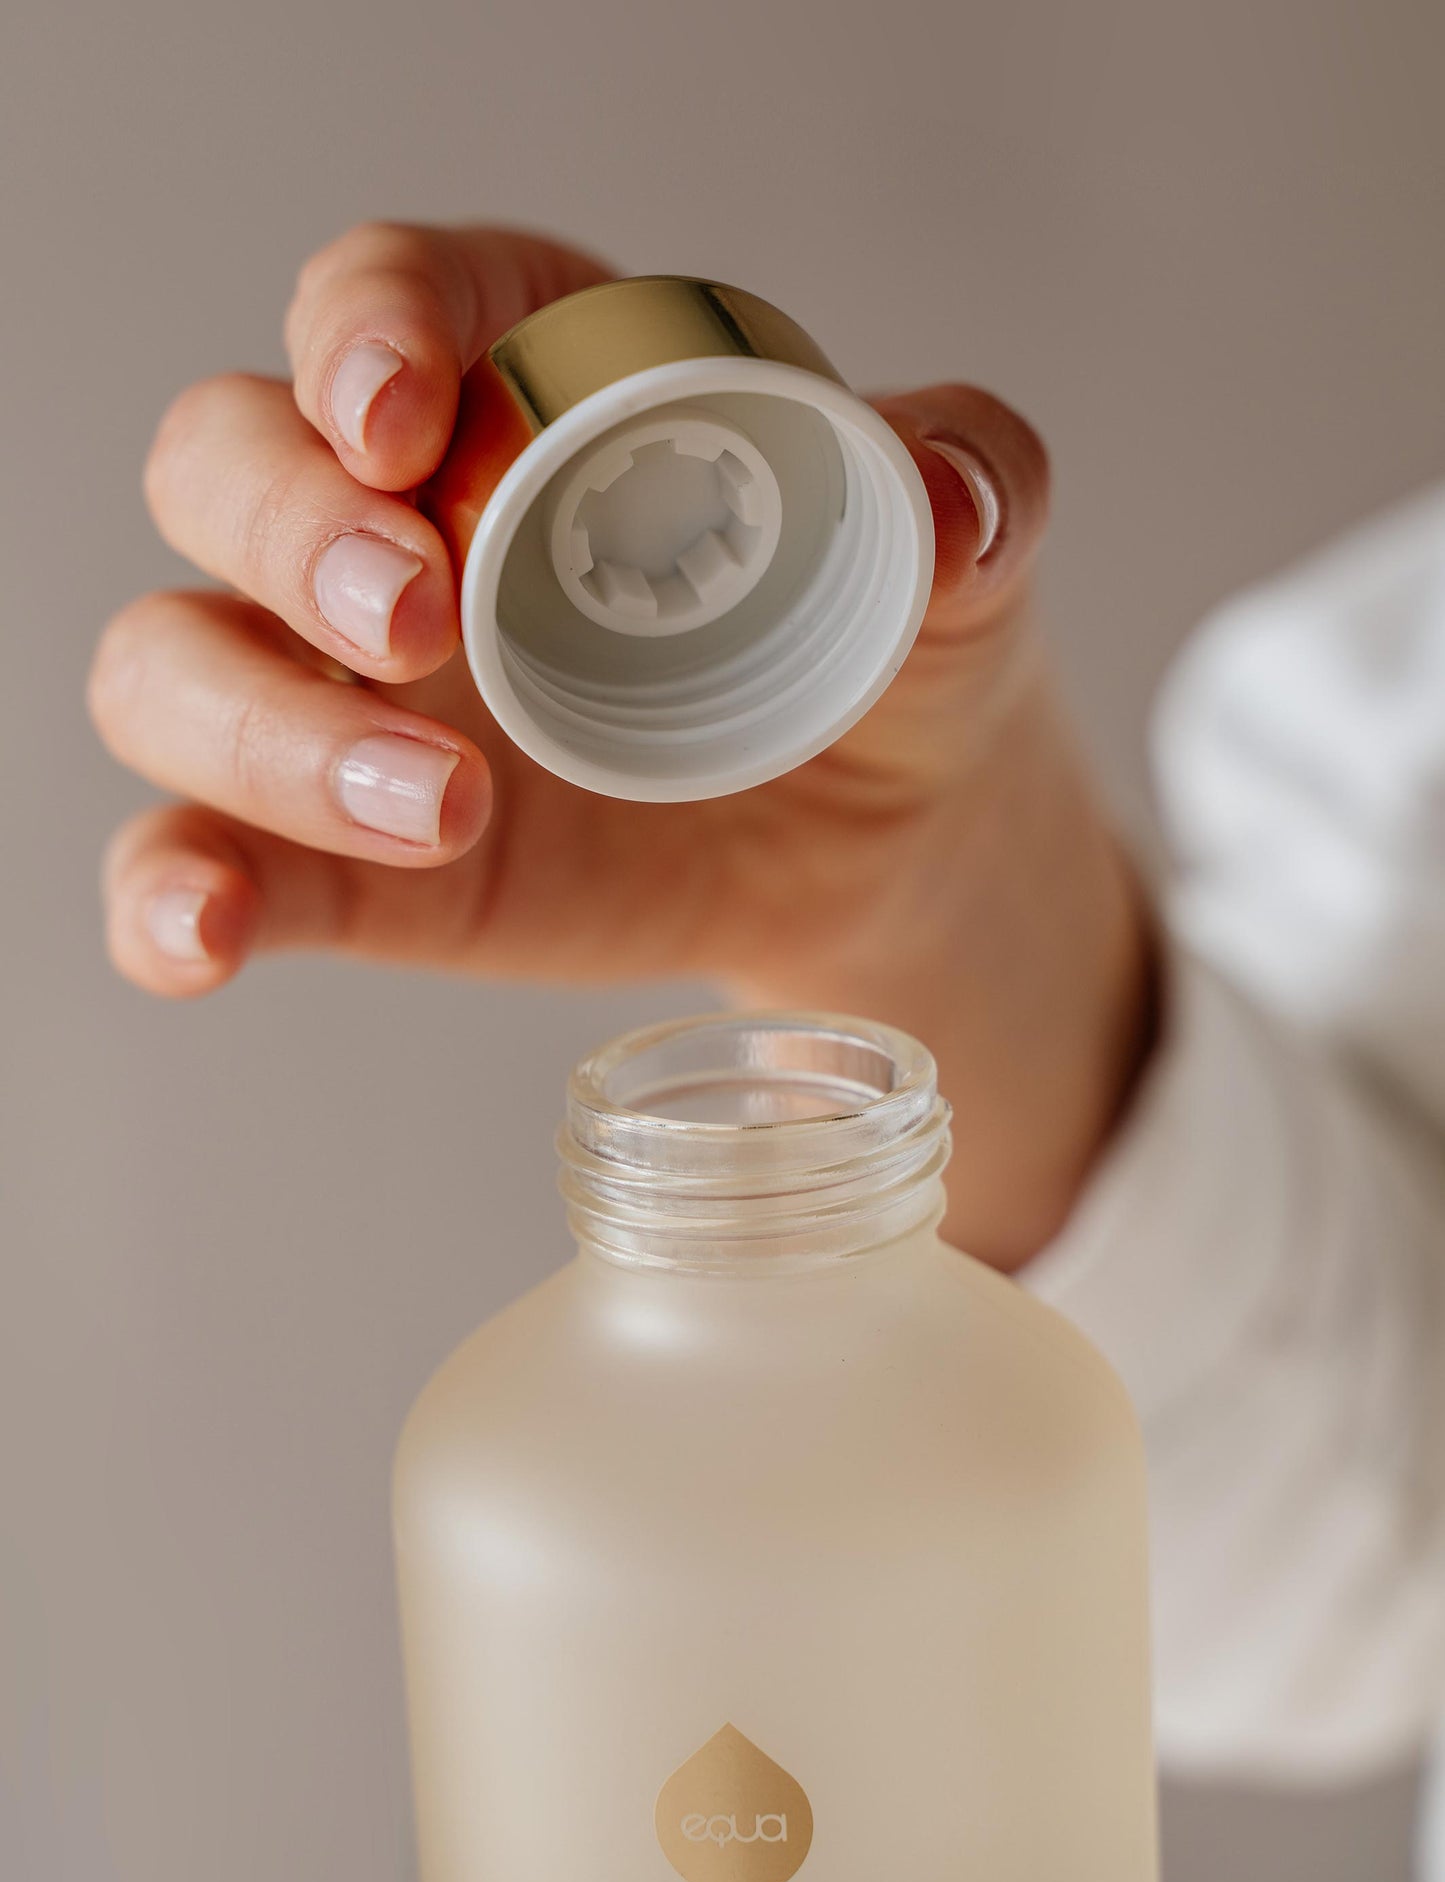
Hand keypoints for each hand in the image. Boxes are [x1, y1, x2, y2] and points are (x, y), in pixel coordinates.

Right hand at [89, 223, 1154, 1267]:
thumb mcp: (958, 554)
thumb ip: (971, 487)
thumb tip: (945, 507)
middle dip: (291, 527)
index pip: (389, 297)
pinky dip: (176, 893)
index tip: (407, 419)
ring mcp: (347, 693)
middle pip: (227, 463)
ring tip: (441, 805)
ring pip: (176, 663)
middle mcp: (398, 523)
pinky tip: (208, 933)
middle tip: (424, 619)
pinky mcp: (345, 854)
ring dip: (260, 727)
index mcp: (527, 385)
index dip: (363, 329)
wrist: (877, 837)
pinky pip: (203, 853)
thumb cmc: (883, 649)